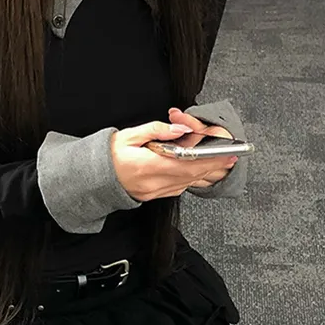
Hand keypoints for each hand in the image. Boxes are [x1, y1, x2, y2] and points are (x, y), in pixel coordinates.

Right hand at [110, 114, 236, 201]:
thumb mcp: (129, 135)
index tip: (225, 154)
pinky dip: (192, 179)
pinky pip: (179, 188)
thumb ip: (156, 130)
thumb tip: (179, 129)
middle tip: (231, 157)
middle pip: (192, 175)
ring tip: (222, 164)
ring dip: (206, 173)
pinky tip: (199, 172)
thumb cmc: (109, 154)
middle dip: (214, 166)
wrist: (93, 177)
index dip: (209, 159)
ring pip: (187, 183)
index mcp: (147, 165)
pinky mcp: (153, 195)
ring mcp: (153, 192)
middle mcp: (153, 182)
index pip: (186, 163)